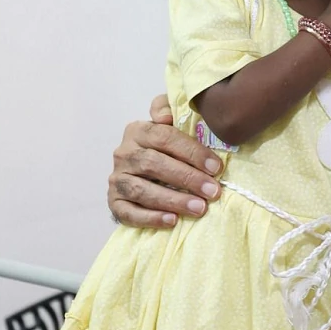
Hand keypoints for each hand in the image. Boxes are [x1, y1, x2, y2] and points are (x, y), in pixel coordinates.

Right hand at [108, 97, 222, 226]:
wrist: (143, 173)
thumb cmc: (166, 149)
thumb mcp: (170, 124)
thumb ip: (169, 108)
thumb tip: (166, 116)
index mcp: (138, 131)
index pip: (164, 137)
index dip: (192, 152)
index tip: (216, 167)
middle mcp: (123, 154)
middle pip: (154, 164)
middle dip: (187, 178)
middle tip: (212, 191)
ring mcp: (117, 179)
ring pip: (142, 190)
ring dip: (173, 200)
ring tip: (199, 208)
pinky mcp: (114, 202)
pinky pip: (129, 213)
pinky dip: (151, 218)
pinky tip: (172, 220)